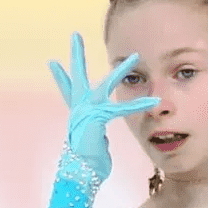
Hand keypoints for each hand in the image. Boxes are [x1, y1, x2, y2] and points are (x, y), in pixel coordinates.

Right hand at [48, 31, 160, 180]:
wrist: (80, 172)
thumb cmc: (86, 163)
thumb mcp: (91, 144)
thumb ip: (95, 135)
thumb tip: (97, 138)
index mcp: (76, 113)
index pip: (67, 90)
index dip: (60, 77)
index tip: (53, 63)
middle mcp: (79, 108)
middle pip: (77, 76)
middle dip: (77, 55)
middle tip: (75, 34)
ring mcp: (88, 111)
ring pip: (106, 85)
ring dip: (122, 71)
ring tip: (134, 58)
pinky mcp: (99, 118)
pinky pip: (122, 108)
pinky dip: (140, 105)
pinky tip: (154, 101)